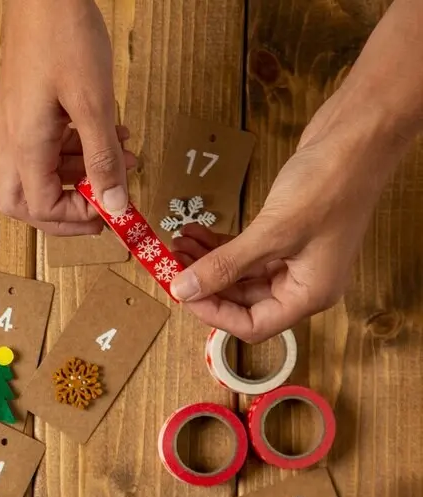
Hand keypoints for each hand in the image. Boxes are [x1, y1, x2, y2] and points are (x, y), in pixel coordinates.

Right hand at [0, 0, 137, 234]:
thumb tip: (114, 204)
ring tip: (122, 160)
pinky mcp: (24, 109)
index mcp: (25, 145)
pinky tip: (107, 134)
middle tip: (101, 206)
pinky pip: (44, 146)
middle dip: (65, 210)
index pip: (40, 208)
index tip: (111, 209)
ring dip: (77, 176)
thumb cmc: (63, 38)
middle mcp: (12, 140)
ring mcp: (15, 124)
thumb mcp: (94, 103)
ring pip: (38, 174)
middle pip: (24, 202)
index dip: (76, 217)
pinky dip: (75, 150)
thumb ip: (103, 158)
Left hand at [168, 93, 405, 340]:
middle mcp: (304, 283)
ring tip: (177, 243)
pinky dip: (221, 244)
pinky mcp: (288, 234)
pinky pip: (247, 251)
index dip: (213, 313)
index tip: (181, 291)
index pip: (253, 325)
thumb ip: (225, 265)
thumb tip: (182, 290)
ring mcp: (296, 258)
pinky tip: (195, 230)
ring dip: (208, 261)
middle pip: (243, 301)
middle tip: (170, 263)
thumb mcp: (272, 231)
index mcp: (309, 294)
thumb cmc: (328, 186)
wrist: (361, 137)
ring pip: (241, 274)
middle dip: (205, 283)